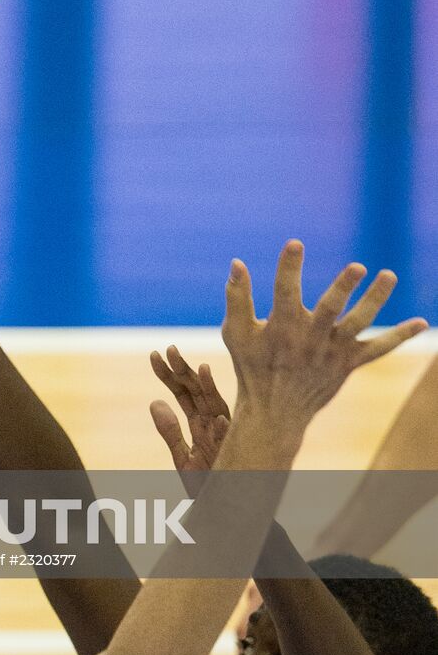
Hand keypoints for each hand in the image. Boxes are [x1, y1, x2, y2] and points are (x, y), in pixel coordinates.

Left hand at [149, 345, 231, 480]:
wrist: (225, 511)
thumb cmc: (207, 483)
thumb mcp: (182, 457)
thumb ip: (169, 431)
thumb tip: (154, 401)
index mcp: (199, 423)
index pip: (182, 392)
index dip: (168, 374)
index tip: (153, 355)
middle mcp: (212, 425)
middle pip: (197, 392)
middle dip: (183, 371)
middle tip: (169, 349)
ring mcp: (224, 438)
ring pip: (216, 408)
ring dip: (210, 390)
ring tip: (201, 368)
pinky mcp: (233, 456)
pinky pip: (230, 443)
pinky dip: (224, 430)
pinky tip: (219, 417)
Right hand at [222, 240, 427, 429]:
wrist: (274, 411)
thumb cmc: (252, 366)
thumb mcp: (236, 333)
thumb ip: (237, 297)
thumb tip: (237, 263)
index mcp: (281, 327)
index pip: (285, 290)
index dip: (289, 266)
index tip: (295, 243)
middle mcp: (310, 338)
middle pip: (331, 308)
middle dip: (344, 287)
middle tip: (358, 267)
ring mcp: (333, 352)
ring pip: (359, 322)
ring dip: (375, 300)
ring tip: (388, 275)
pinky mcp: (348, 363)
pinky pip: (379, 348)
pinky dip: (401, 336)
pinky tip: (422, 323)